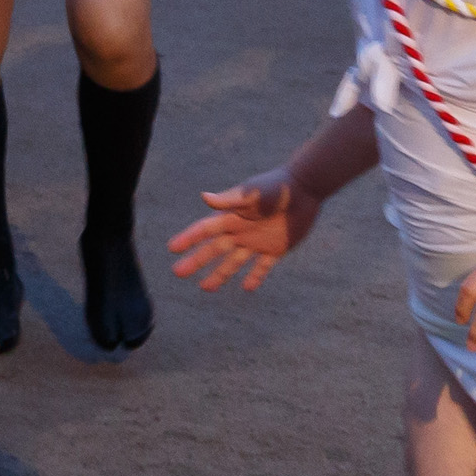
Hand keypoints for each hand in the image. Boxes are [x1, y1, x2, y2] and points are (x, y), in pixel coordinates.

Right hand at [168, 171, 322, 289]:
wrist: (304, 189)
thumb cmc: (276, 188)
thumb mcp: (251, 193)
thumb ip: (229, 200)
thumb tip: (204, 198)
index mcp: (231, 217)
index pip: (204, 230)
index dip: (188, 239)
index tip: (172, 248)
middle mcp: (240, 231)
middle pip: (213, 250)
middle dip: (196, 261)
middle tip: (178, 272)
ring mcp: (257, 241)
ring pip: (233, 262)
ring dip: (219, 274)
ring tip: (205, 288)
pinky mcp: (276, 248)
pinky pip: (262, 267)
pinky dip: (254, 277)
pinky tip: (246, 288)